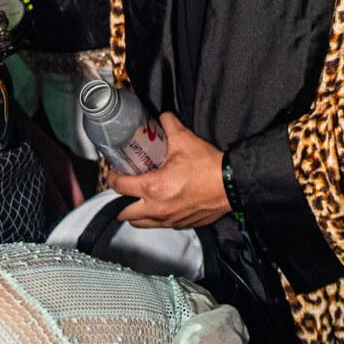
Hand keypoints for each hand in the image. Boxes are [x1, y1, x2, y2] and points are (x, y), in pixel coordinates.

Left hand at [107, 114, 229, 228]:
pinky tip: (160, 203)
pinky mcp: (180, 225)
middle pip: (123, 212)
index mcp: (153, 188)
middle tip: (124, 187)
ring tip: (138, 198)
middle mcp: (156, 208)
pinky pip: (158, 225)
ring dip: (134, 212)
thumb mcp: (184, 138)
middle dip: (118, 201)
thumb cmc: (207, 165)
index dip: (112, 177)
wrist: (231, 185)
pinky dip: (153, 217)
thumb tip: (161, 118)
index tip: (114, 171)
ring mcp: (168, 220)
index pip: (119, 187)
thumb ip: (168, 124)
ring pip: (139, 223)